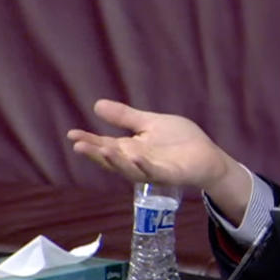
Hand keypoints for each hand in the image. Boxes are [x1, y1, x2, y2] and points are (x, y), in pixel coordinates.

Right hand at [67, 99, 251, 222]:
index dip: (89, 141)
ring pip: (129, 168)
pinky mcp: (169, 174)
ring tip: (102, 149)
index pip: (106, 145)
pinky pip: (153, 171)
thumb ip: (125, 117)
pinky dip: (143, 166)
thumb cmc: (179, 140)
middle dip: (96, 153)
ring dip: (115, 161)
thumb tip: (96, 105)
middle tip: (78, 145)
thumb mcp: (149, 123)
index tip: (72, 134)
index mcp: (131, 149)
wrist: (207, 155)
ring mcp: (152, 170)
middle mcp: (137, 162)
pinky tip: (134, 155)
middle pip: (113, 159)